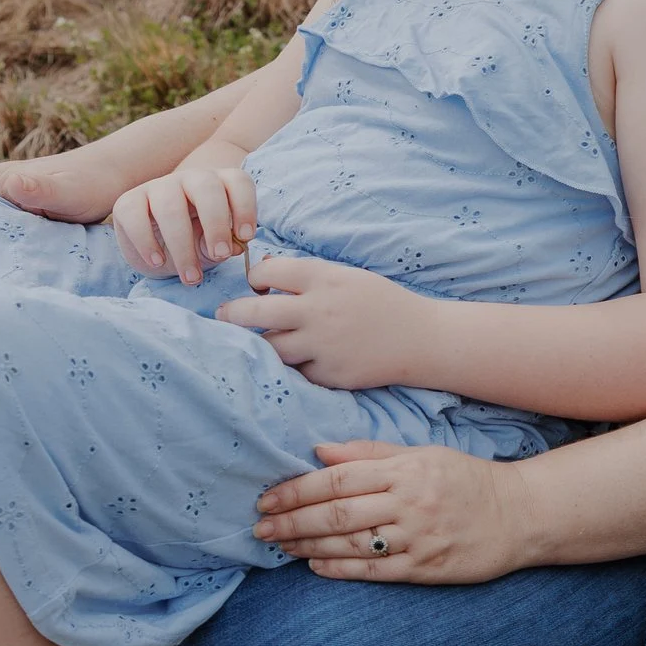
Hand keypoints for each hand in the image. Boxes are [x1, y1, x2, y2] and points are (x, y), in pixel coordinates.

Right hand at [111, 167, 256, 284]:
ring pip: (170, 205)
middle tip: (220, 255)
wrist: (156, 252)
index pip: (237, 181)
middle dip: (216, 223)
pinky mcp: (128, 201)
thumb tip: (234, 247)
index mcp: (219, 184)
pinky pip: (135, 215)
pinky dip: (146, 242)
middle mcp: (190, 179)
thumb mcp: (213, 246)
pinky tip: (158, 261)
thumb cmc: (194, 243)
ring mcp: (158, 187)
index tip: (246, 237)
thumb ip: (224, 244)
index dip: (245, 206)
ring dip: (182, 245)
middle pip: (206, 187)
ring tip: (191, 277)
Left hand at [216, 256, 433, 389]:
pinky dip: (292, 366)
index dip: (254, 278)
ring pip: (269, 347)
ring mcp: (323, 345)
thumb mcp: (347, 275)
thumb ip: (308, 275)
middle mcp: (318, 310)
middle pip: (253, 312)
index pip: (267, 271)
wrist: (421, 338)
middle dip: (231, 314)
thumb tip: (265, 273)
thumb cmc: (381, 302)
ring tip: (258, 342)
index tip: (256, 286)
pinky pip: (295, 372)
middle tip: (224, 316)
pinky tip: (297, 360)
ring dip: (261, 344)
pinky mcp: (330, 374)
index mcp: (324, 278)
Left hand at [253, 441, 535, 583]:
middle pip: (337, 514)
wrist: (521, 514)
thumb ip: (371, 454)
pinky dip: (340, 569)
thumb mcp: (423, 455)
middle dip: (292, 521)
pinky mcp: (427, 567)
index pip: (339, 478)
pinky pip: (375, 570)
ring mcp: (418, 538)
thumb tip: (320, 451)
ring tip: (280, 546)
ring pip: (351, 544)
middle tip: (260, 527)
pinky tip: (315, 567)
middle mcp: (410, 503)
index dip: (298, 490)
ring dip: (308, 547)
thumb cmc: (467, 480)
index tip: (268, 497)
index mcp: (406, 470)